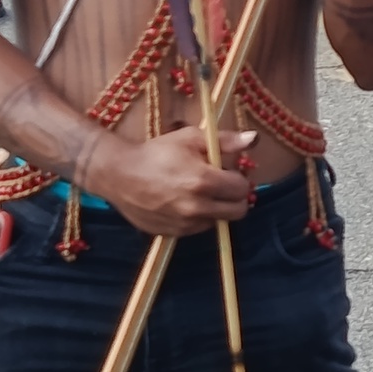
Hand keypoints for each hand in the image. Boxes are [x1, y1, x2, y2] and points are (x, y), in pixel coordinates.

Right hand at [92, 126, 256, 235]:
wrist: (118, 174)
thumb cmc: (157, 152)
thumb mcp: (192, 138)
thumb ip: (226, 140)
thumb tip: (254, 139)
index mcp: (203, 182)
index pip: (242, 189)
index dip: (239, 179)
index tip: (229, 172)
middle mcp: (195, 207)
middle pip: (237, 211)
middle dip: (235, 197)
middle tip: (221, 185)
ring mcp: (183, 224)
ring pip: (218, 221)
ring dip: (217, 208)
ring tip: (199, 192)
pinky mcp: (171, 233)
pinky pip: (198, 229)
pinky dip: (198, 217)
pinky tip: (184, 202)